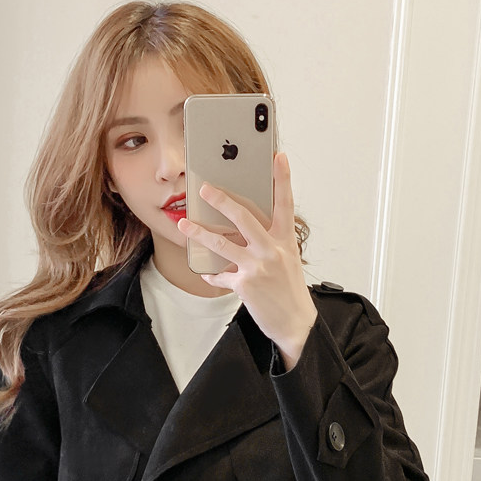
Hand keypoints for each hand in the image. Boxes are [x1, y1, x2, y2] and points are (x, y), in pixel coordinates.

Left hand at [178, 152, 316, 369]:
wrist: (296, 323)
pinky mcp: (245, 285)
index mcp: (285, 240)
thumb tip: (244, 230)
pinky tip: (208, 273)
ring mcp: (258, 267)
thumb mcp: (287, 260)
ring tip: (184, 225)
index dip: (283, 179)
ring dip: (200, 233)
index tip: (278, 157)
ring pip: (223, 244)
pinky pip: (221, 275)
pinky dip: (213, 274)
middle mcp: (272, 250)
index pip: (285, 203)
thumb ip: (269, 242)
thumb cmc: (290, 291)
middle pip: (244, 218)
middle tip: (205, 189)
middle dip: (221, 201)